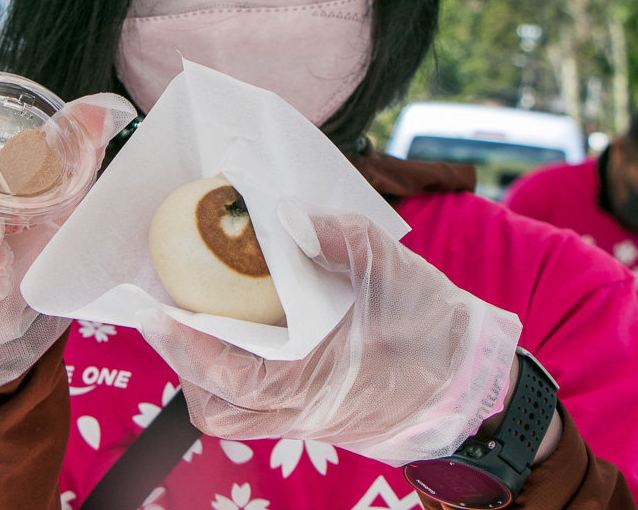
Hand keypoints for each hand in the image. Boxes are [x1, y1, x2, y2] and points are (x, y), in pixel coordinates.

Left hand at [139, 198, 522, 464]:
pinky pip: (256, 411)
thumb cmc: (436, 331)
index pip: (233, 376)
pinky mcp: (314, 420)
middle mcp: (304, 413)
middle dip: (184, 365)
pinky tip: (235, 338)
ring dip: (204, 376)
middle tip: (167, 315)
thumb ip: (340, 237)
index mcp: (318, 384)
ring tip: (193, 325)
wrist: (474, 387)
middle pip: (218, 411)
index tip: (163, 308)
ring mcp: (308, 423)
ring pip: (233, 417)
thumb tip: (286, 214)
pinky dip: (232, 379)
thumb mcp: (395, 271)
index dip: (191, 344)